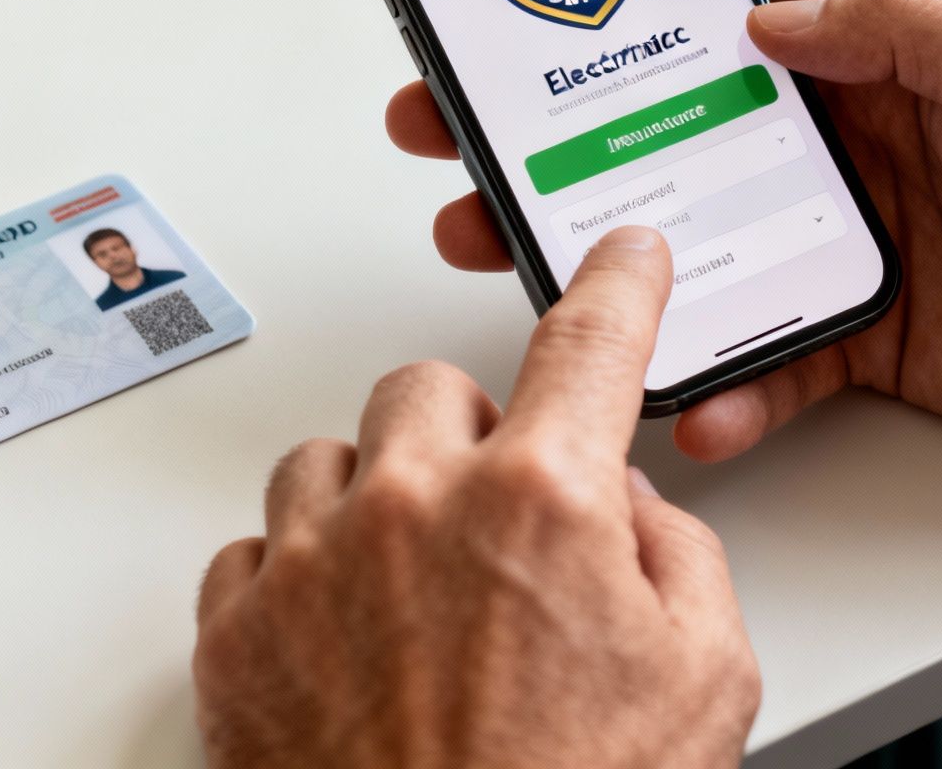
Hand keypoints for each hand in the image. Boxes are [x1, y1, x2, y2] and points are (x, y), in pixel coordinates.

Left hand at [192, 228, 759, 768]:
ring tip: (411, 592)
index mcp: (543, 503)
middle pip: (429, 387)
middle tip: (495, 516)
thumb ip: (675, 555)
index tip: (621, 258)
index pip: (589, 343)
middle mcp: (415, 507)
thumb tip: (623, 508)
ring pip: (328, 457)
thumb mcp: (705, 683)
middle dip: (470, 434)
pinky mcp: (236, 635)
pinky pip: (252, 548)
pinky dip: (296, 575)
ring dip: (374, 498)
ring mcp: (312, 566)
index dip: (617, 286)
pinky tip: (342, 637)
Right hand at [387, 0, 941, 498]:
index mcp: (899, 41)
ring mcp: (855, 232)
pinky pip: (769, 353)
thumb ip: (900, 18)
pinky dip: (724, 381)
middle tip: (469, 131)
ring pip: (700, 236)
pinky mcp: (866, 332)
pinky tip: (692, 399)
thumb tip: (772, 9)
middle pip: (685, 113)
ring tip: (521, 262)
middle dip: (574, 123)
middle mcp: (861, 130)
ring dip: (611, 252)